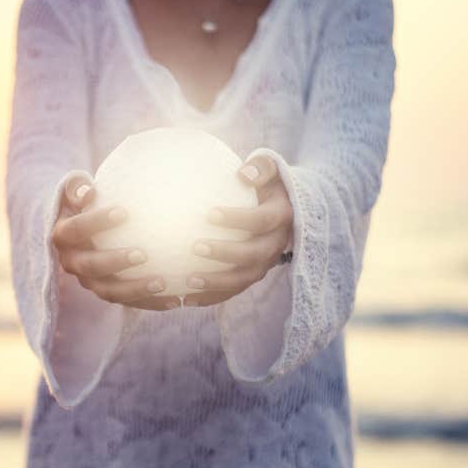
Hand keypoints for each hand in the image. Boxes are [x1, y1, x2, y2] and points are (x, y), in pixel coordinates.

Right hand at [51, 176, 175, 309]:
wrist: (85, 230)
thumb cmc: (88, 201)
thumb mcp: (77, 189)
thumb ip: (78, 187)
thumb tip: (88, 191)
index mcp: (63, 236)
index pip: (76, 229)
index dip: (96, 222)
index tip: (123, 212)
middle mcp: (72, 262)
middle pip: (91, 266)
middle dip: (115, 261)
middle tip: (143, 254)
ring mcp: (89, 282)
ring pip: (109, 291)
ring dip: (135, 289)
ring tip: (163, 283)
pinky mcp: (107, 294)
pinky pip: (129, 302)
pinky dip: (151, 303)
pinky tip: (175, 300)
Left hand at [182, 154, 293, 306]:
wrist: (282, 208)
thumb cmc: (265, 183)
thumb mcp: (268, 169)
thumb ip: (260, 167)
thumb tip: (243, 173)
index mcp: (281, 217)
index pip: (261, 220)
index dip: (238, 219)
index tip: (209, 214)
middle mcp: (277, 244)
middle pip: (254, 254)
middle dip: (225, 253)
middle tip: (195, 247)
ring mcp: (267, 264)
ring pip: (244, 279)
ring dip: (217, 283)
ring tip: (188, 281)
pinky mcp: (254, 276)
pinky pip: (233, 291)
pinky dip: (211, 298)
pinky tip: (185, 299)